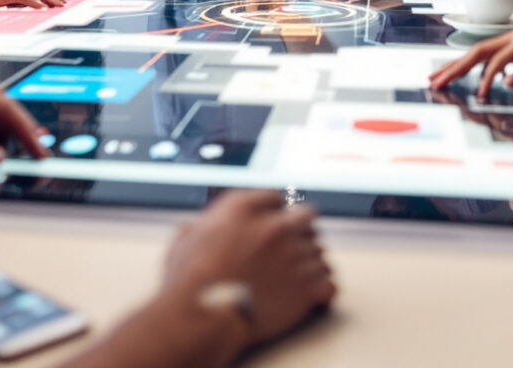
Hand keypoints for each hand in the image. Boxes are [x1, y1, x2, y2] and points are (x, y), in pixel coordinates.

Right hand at [163, 190, 335, 350]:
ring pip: (320, 252)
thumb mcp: (184, 239)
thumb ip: (196, 226)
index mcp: (244, 209)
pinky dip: (324, 289)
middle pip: (306, 218)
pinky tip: (316, 294)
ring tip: (304, 273)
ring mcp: (293, 256)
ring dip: (312, 262)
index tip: (277, 219)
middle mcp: (273, 226)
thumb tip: (195, 228)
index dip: (276, 210)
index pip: (274, 197)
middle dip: (302, 230)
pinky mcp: (305, 288)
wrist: (204, 315)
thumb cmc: (189, 282)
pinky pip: (329, 282)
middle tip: (297, 243)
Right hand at [427, 27, 512, 98]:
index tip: (479, 96)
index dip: (485, 78)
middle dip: (455, 67)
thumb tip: (504, 81)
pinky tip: (459, 74)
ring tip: (438, 77)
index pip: (497, 60)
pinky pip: (487, 58)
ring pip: (479, 53)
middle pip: (478, 51)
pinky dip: (471, 66)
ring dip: (458, 66)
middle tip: (436, 81)